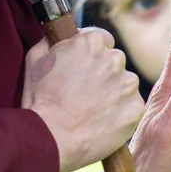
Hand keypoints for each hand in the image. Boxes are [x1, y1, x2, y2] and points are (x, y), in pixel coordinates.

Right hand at [22, 26, 142, 171]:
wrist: (53, 137)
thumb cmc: (40, 100)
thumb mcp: (36, 60)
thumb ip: (52, 40)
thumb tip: (57, 34)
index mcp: (91, 42)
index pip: (101, 39)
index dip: (91, 55)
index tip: (83, 68)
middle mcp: (114, 59)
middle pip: (114, 61)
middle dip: (103, 73)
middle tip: (84, 92)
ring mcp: (127, 84)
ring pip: (125, 83)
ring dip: (113, 92)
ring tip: (92, 109)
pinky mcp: (135, 107)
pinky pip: (131, 105)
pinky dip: (120, 112)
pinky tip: (101, 121)